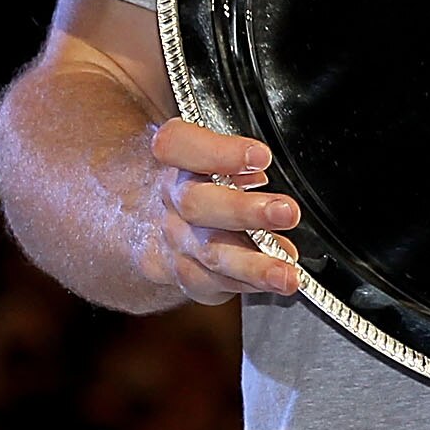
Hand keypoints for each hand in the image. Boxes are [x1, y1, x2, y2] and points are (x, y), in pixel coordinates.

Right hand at [136, 119, 303, 303]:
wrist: (143, 221)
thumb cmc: (196, 176)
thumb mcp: (204, 148)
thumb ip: (228, 149)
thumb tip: (259, 163)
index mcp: (175, 158)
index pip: (178, 144)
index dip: (218, 151)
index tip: (260, 156)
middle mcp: (171, 199)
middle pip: (196, 204)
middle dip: (244, 211)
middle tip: (285, 212)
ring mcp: (176, 241)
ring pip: (209, 253)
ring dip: (253, 265)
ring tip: (287, 272)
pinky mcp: (185, 273)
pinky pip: (214, 283)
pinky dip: (249, 284)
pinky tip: (276, 282)